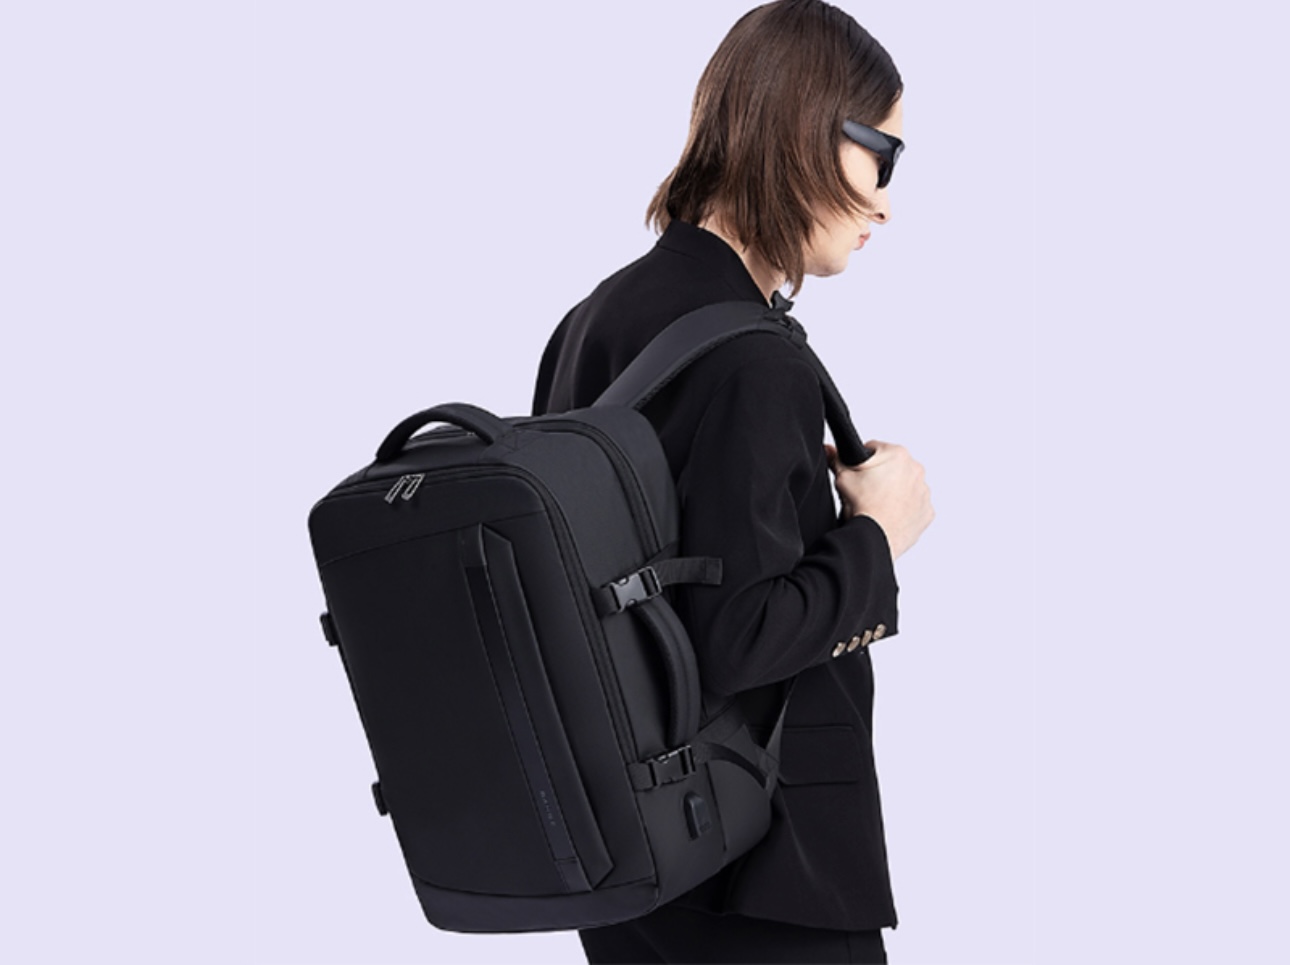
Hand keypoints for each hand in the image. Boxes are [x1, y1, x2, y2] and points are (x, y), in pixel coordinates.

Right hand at [824, 440, 933, 559]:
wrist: (875, 538)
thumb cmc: (864, 508)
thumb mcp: (843, 478)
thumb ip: (836, 459)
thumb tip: (829, 450)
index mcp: (898, 455)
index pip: (875, 449)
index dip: (863, 461)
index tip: (858, 474)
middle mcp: (916, 470)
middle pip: (893, 467)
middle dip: (880, 476)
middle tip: (866, 490)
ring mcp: (923, 492)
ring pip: (905, 486)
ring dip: (894, 492)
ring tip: (877, 504)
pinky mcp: (926, 512)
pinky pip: (914, 506)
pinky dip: (904, 509)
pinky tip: (889, 515)